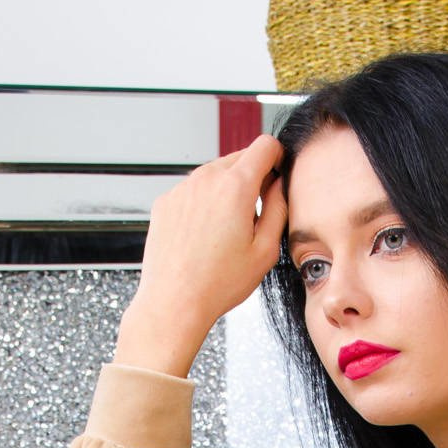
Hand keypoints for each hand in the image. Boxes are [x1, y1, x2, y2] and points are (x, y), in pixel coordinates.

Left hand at [114, 135, 287, 377]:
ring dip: (227, 190)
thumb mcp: (265, 251)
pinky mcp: (166, 201)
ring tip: (228, 230)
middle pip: (239, 157)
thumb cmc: (217, 283)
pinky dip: (204, 202)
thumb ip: (278, 209)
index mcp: (236, 187)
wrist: (174, 301)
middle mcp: (206, 179)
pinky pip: (193, 190)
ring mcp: (182, 188)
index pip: (265, 146)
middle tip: (255, 213)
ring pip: (214, 173)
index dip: (277, 158)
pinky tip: (205, 235)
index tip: (277, 174)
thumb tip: (280, 186)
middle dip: (252, 177)